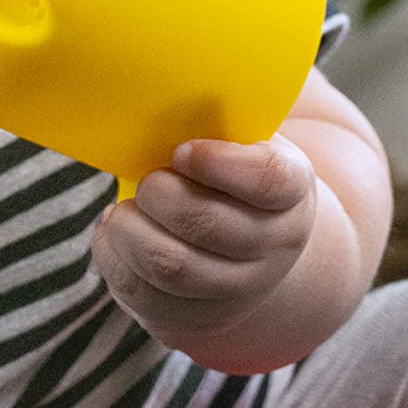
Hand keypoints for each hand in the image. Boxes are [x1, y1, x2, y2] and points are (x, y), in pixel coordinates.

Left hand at [92, 135, 317, 351]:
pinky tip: (115, 235)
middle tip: (149, 181)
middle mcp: (275, 247)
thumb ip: (218, 125)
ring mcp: (240, 290)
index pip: (267, 178)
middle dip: (160, 195)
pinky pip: (144, 295)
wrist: (251, 254)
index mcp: (292, 192)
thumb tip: (160, 90)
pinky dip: (115, 259)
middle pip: (207, 224)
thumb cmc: (234, 180)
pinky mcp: (198, 318)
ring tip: (125, 210)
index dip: (218, 163)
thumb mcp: (246, 147)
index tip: (182, 151)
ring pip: (171, 266)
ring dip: (131, 230)